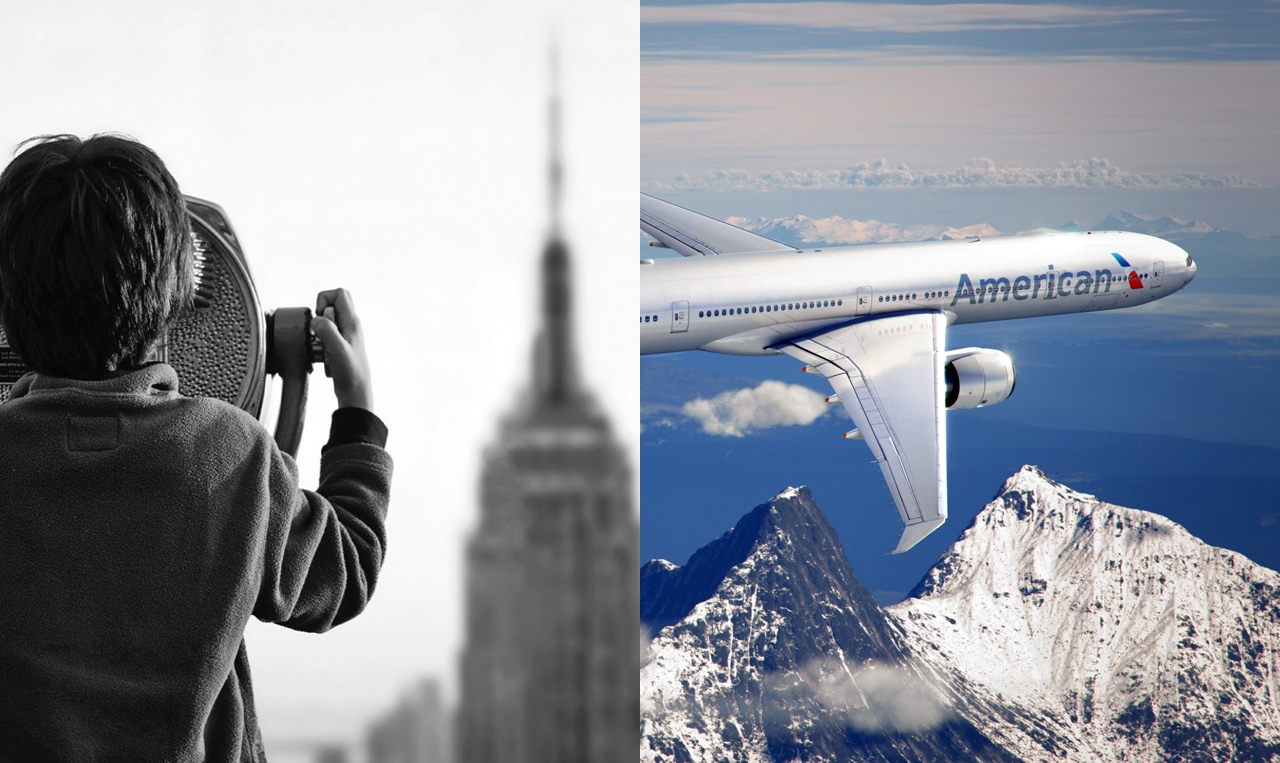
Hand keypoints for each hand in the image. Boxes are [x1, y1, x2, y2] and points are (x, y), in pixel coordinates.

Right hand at [310, 288, 373, 411]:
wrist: (356, 392)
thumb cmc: (350, 373)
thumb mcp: (336, 350)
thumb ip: (327, 330)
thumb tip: (316, 319)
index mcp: (352, 322)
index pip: (339, 293)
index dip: (324, 300)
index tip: (319, 317)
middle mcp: (350, 326)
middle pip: (334, 302)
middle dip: (320, 312)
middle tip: (319, 329)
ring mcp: (346, 335)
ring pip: (328, 320)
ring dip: (319, 330)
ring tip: (321, 346)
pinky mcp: (340, 345)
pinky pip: (326, 335)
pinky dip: (319, 341)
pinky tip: (322, 355)